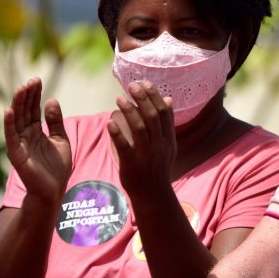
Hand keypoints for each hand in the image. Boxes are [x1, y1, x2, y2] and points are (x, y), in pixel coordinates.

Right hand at [4, 78, 71, 202]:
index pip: (33, 108)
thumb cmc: (57, 168)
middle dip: (27, 96)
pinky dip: (8, 124)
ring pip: (16, 120)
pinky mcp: (16, 154)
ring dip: (17, 104)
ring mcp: (19, 144)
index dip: (35, 94)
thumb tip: (52, 100)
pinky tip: (8, 111)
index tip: (37, 80)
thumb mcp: (61, 139)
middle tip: (31, 81)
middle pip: (24, 111)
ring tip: (21, 89)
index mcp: (35, 131)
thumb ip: (56, 121)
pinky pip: (10, 137)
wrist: (53, 191)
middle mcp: (25, 135)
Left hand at [107, 81, 176, 203]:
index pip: (164, 113)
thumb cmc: (157, 166)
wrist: (153, 195)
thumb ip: (167, 122)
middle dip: (143, 99)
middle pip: (153, 118)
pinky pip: (125, 147)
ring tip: (119, 98)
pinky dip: (118, 134)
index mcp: (168, 139)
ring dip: (130, 112)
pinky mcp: (132, 165)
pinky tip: (110, 122)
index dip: (154, 96)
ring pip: (140, 129)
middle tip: (132, 85)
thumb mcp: (168, 144)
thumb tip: (168, 98)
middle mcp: (160, 145)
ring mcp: (147, 156)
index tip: (145, 83)